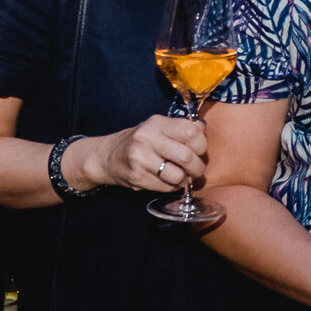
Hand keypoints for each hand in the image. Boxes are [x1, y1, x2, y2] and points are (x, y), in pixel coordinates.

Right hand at [74, 116, 206, 192]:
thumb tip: (202, 128)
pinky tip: (166, 180)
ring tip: (180, 175)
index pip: (192, 133)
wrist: (107, 156)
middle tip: (196, 169)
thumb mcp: (159, 128)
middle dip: (198, 168)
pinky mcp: (137, 177)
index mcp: (157, 123)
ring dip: (185, 180)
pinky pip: (167, 187)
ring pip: (178, 176)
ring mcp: (140, 159)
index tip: (199, 150)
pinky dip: (172, 186)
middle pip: (187, 157)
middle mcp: (147, 138)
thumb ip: (181, 128)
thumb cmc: (141, 142)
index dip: (201, 145)